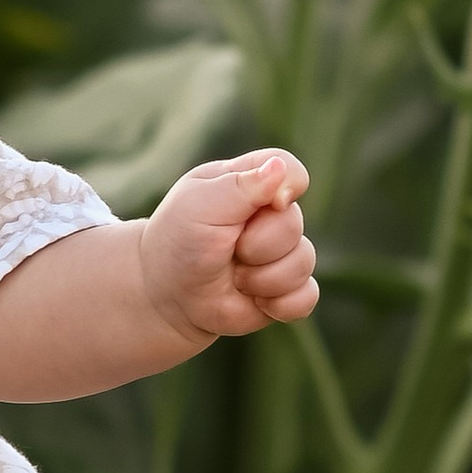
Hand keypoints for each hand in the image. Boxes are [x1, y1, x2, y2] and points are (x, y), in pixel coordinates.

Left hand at [139, 150, 317, 353]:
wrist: (165, 298)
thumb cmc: (178, 242)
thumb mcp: (201, 205)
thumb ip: (241, 184)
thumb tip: (279, 168)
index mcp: (250, 183)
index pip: (289, 169)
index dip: (289, 185)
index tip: (270, 203)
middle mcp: (270, 216)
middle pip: (294, 223)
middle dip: (257, 245)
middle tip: (226, 250)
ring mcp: (281, 254)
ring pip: (303, 262)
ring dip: (262, 278)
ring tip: (233, 278)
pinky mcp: (285, 290)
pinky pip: (307, 296)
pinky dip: (281, 304)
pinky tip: (256, 301)